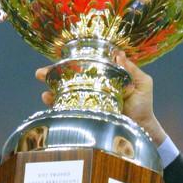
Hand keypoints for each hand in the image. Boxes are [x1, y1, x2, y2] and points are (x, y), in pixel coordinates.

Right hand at [35, 52, 166, 144]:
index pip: (83, 65)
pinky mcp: (86, 115)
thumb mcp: (141, 83)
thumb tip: (119, 54)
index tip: (58, 58)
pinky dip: (57, 106)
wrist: (142, 128)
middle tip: (40, 73)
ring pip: (64, 93)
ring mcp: (87, 101)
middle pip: (68, 78)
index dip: (70, 61)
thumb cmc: (142, 104)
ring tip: (45, 92)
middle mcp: (91, 87)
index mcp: (103, 76)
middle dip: (51, 74)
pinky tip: (51, 102)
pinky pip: (68, 110)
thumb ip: (131, 70)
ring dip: (51, 91)